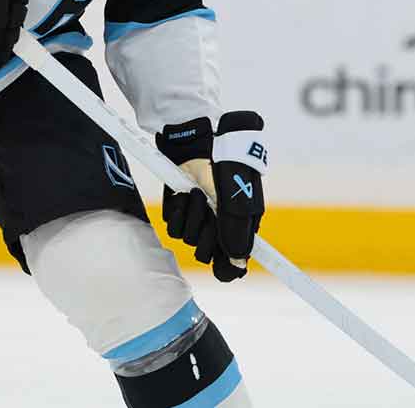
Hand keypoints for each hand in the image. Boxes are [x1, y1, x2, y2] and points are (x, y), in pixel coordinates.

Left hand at [156, 111, 267, 281]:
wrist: (199, 142)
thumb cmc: (225, 166)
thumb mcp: (236, 199)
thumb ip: (237, 232)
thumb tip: (238, 263)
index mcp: (241, 226)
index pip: (234, 262)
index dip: (230, 268)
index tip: (226, 271)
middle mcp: (220, 226)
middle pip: (208, 255)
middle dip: (206, 236)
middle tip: (209, 215)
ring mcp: (199, 219)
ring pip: (190, 241)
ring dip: (192, 217)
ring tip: (197, 193)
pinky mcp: (181, 211)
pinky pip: (174, 228)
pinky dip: (178, 212)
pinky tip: (184, 194)